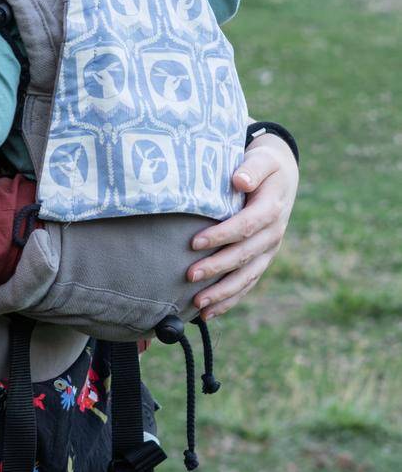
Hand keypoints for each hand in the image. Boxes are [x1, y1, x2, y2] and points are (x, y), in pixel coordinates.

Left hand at [186, 133, 298, 316]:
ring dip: (223, 293)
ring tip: (198, 304)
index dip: (221, 235)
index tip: (194, 242)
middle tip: (189, 276)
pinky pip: (248, 283)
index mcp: (272, 209)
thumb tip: (239, 180)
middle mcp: (273, 234)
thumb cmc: (264, 165)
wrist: (282, 176)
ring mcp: (269, 250)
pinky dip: (230, 300)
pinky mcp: (263, 259)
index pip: (245, 226)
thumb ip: (252, 168)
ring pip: (247, 277)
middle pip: (244, 256)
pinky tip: (209, 313)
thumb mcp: (262, 158)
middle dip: (216, 268)